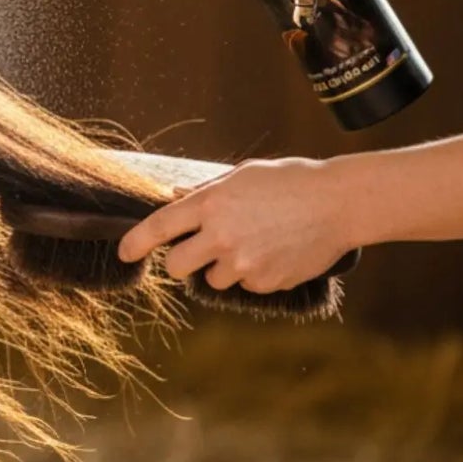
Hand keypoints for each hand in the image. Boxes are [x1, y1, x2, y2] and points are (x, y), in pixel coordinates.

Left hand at [116, 158, 352, 292]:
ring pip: (212, 279)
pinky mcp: (266, 282)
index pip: (159, 227)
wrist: (338, 204)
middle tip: (194, 251)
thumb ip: (204, 191)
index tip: (124, 253)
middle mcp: (221, 236)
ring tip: (251, 243)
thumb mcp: (241, 176)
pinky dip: (253, 274)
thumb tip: (174, 196)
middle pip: (176, 266)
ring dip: (222, 267)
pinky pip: (245, 285)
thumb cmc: (289, 182)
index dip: (135, 242)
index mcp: (210, 203)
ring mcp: (244, 263)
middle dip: (179, 262)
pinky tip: (273, 252)